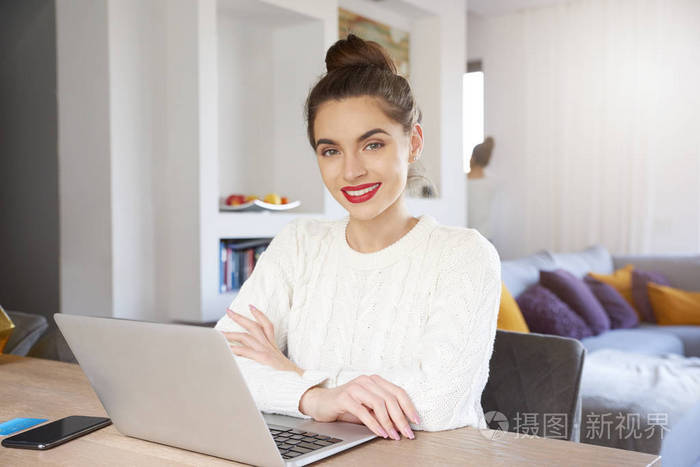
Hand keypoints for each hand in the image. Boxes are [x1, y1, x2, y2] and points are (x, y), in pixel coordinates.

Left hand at [221, 304, 302, 375]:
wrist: (301, 384)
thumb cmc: (291, 379)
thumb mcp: (280, 368)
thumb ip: (270, 364)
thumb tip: (260, 366)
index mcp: (274, 348)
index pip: (267, 326)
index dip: (259, 315)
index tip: (251, 307)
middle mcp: (270, 347)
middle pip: (254, 326)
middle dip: (240, 318)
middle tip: (229, 311)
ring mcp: (266, 352)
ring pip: (247, 336)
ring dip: (232, 333)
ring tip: (220, 332)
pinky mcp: (263, 359)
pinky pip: (246, 351)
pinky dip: (235, 349)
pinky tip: (226, 348)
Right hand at [299, 374, 419, 440]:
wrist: (320, 402)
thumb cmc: (345, 405)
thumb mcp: (367, 406)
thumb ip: (382, 410)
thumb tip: (401, 424)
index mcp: (375, 380)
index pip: (398, 391)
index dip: (409, 407)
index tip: (416, 421)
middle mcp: (366, 381)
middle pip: (391, 399)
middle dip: (401, 418)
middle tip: (407, 433)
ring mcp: (355, 387)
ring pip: (379, 404)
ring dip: (389, 422)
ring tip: (394, 435)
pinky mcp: (344, 397)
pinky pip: (364, 412)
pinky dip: (374, 424)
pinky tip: (380, 432)